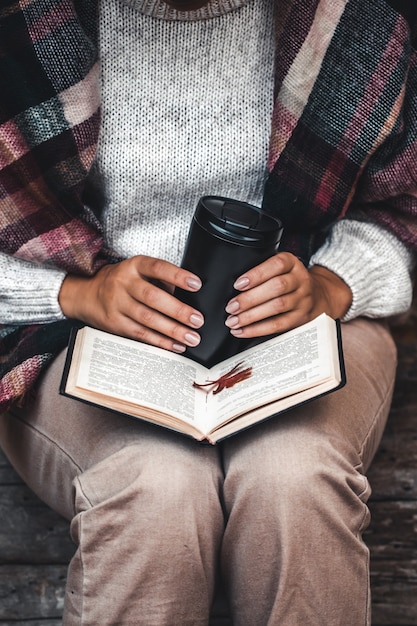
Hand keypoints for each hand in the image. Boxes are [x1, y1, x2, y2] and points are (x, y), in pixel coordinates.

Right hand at [58, 256, 203, 352]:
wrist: (86, 294)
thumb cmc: (122, 282)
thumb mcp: (138, 272)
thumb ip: (161, 281)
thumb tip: (189, 297)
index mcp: (134, 266)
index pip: (157, 268)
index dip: (177, 276)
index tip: (196, 284)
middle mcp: (123, 283)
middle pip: (152, 297)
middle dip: (178, 310)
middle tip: (197, 320)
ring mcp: (117, 304)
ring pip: (147, 319)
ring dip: (172, 330)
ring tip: (191, 337)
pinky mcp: (115, 323)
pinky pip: (141, 334)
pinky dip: (160, 342)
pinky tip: (175, 345)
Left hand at [224, 252, 351, 337]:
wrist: (318, 295)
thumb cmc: (289, 280)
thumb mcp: (280, 268)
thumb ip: (262, 270)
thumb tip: (233, 285)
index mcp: (292, 263)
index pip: (277, 264)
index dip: (257, 274)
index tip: (238, 284)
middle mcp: (300, 280)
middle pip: (277, 288)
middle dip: (250, 299)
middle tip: (231, 307)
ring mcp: (303, 300)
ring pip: (277, 307)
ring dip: (251, 316)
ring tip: (233, 321)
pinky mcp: (300, 317)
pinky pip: (278, 324)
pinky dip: (258, 329)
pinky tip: (243, 330)